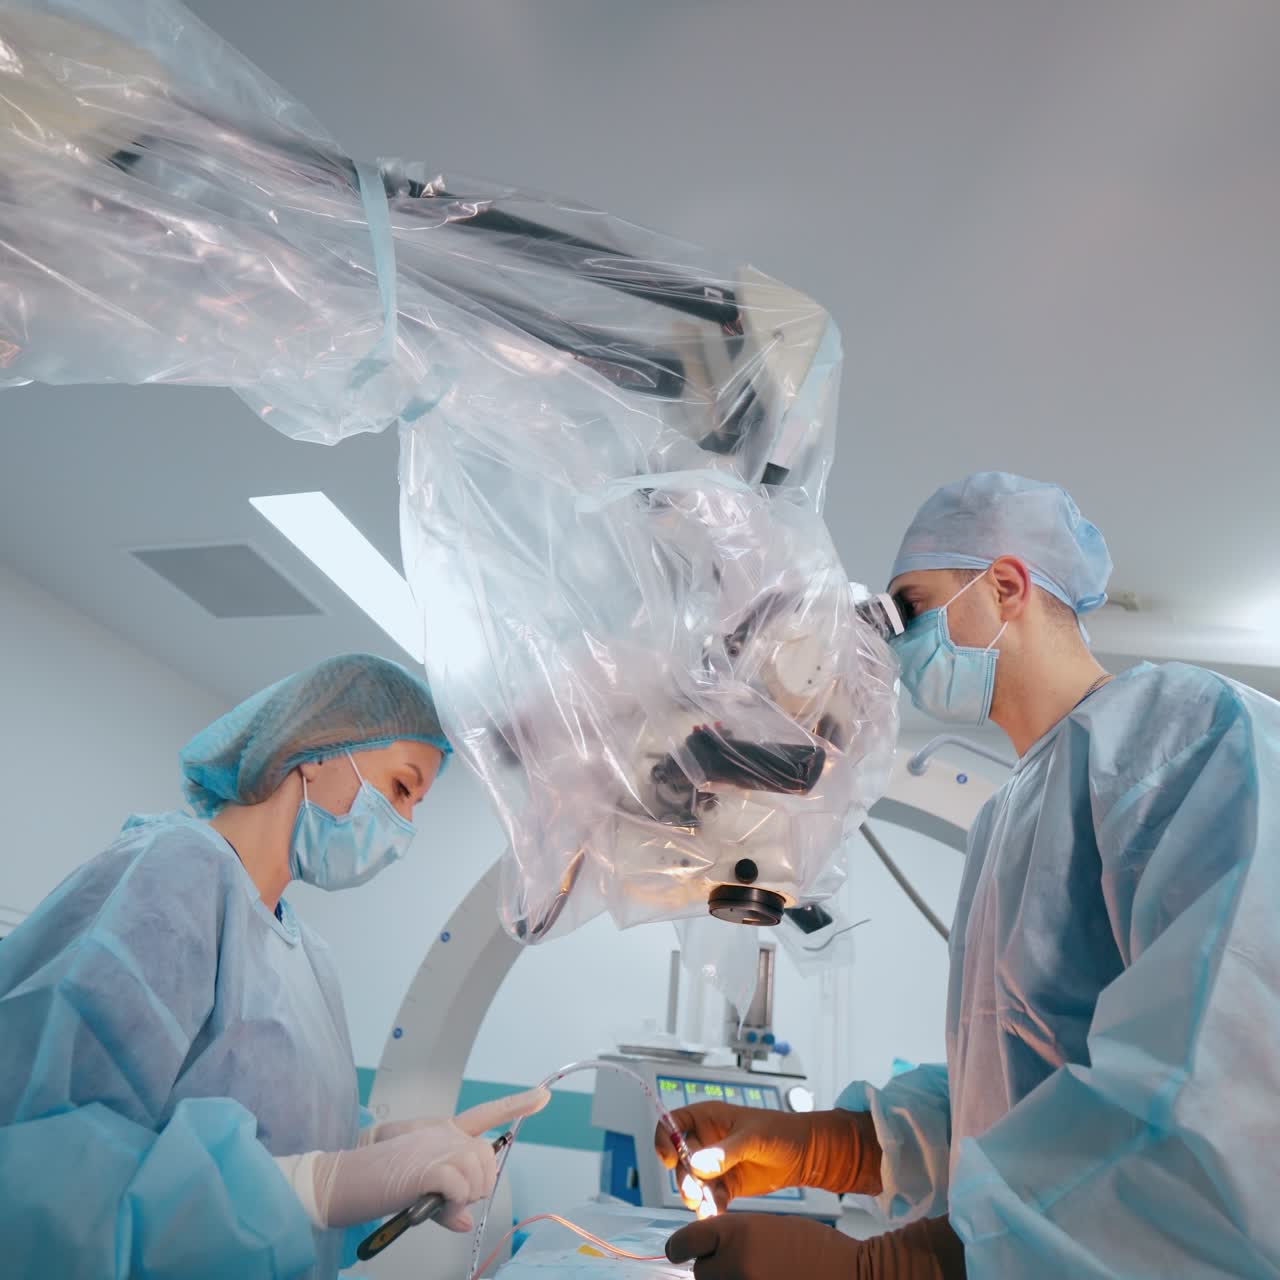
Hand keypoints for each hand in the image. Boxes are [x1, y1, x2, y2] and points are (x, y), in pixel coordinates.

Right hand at [278, 1085, 549, 1230]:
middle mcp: (444, 1132)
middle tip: (447, 1195)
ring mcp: (436, 1145)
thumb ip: (447, 1197)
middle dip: (477, 1183)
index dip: (517, 1104)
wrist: (345, 1180)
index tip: (543, 1095)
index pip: (486, 1113)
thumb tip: (464, 1218)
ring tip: (433, 1199)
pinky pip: (461, 1186)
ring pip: (478, 1173)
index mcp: (443, 1130)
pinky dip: (451, 1201)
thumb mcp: (419, 1189)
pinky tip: (431, 1201)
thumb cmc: (379, 1182)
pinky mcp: (428, 1165)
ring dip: (463, 1194)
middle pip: (487, 1158)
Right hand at [654, 1101, 878, 1209]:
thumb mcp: (753, 1137)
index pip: (674, 1122)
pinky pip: (710, 1197)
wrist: (805, 1154)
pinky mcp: (726, 1185)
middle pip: (681, 1158)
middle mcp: (707, 1140)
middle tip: (694, 1194)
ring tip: (706, 1208)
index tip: (669, 1159)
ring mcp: (715, 1163)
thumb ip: (726, 1151)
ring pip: (693, 1181)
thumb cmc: (780, 1131)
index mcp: (708, 1117)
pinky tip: (716, 1215)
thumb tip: (697, 1164)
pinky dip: (710, 1207)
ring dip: (696, 1196)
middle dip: (684, 1177)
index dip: (665, 1138)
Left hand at [666, 1214, 965, 1279]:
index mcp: (737, 1233)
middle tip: (736, 1263)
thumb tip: (707, 1249)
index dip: (680, 1247)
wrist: (849, 1272)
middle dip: (712, 1268)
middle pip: (700, 1272)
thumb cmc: (811, 1245)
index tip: (678, 1251)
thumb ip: (734, 1235)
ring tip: (752, 1273)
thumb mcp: (766, 1226)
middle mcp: (735, 1264)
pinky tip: (756, 1279)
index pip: (686, 1242)